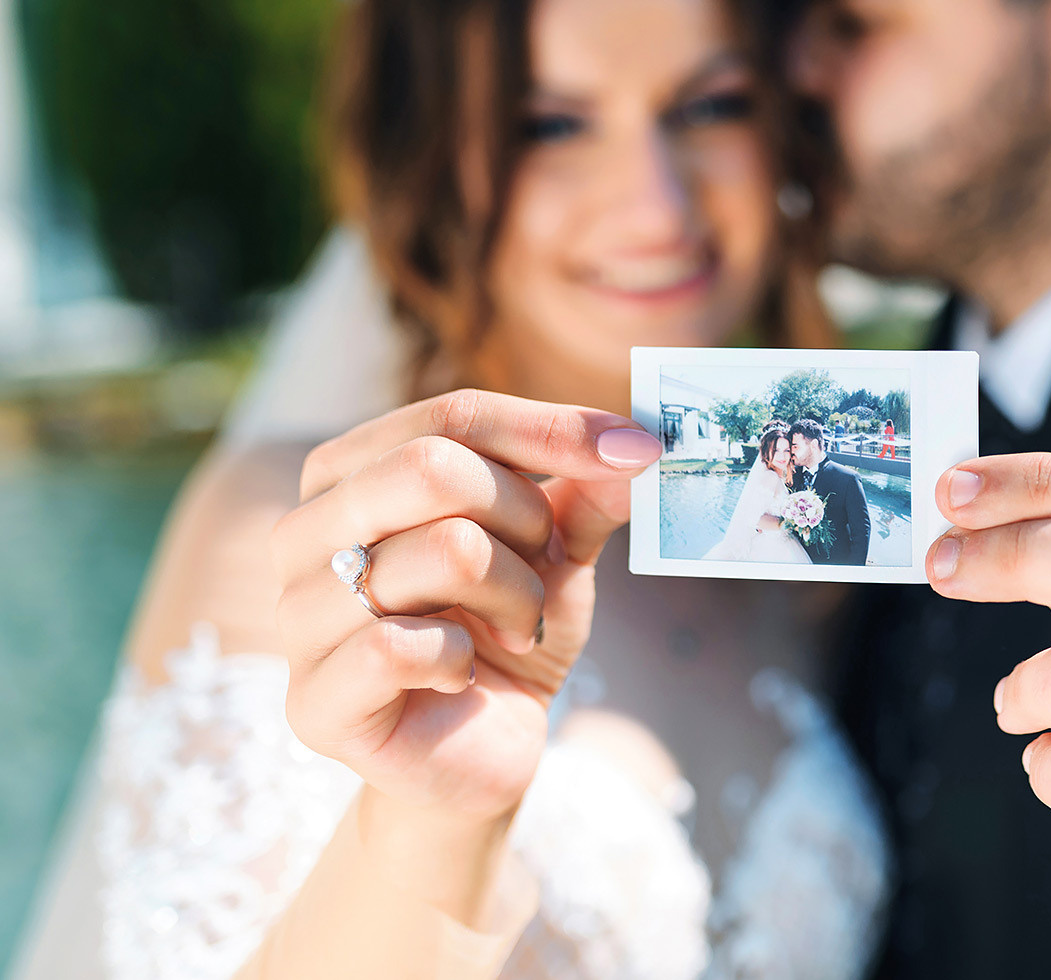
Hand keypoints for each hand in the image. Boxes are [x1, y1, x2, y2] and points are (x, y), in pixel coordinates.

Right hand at [273, 390, 660, 822]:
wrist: (480, 750)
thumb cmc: (504, 631)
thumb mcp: (557, 550)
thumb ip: (586, 492)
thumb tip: (635, 440)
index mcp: (350, 474)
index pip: (452, 416)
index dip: (551, 428)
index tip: (636, 448)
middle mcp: (303, 532)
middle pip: (431, 467)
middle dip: (524, 515)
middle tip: (546, 565)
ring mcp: (297, 617)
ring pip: (443, 551)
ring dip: (517, 593)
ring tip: (518, 626)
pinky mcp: (313, 702)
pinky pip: (406, 645)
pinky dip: (465, 658)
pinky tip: (463, 675)